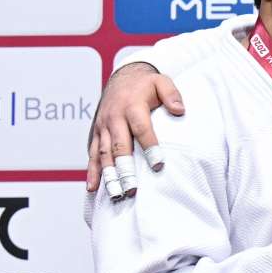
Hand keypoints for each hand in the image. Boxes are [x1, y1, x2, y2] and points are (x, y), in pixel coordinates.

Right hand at [86, 63, 184, 198]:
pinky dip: (92, 171)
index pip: (141, 128)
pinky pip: (92, 154)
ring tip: (115, 194)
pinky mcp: (96, 134)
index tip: (158, 165)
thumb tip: (180, 110)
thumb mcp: (161, 82)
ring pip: (103, 154)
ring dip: (108, 175)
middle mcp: (114, 118)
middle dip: (125, 169)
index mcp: (131, 106)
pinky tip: (93, 188)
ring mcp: (103, 127)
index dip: (149, 146)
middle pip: (119, 146)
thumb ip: (171, 94)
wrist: (122, 78)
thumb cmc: (145, 84)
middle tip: (132, 190)